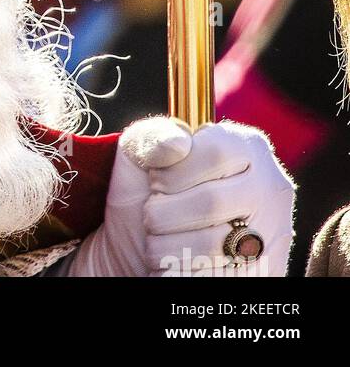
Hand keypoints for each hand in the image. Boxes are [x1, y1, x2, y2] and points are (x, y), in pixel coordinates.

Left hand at [67, 117, 294, 276]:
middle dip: (164, 214)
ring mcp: (273, 233)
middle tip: (151, 217)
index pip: (214, 152)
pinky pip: (222, 276)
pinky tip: (170, 266)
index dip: (172, 171)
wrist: (148, 241)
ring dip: (169, 248)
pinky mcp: (266, 272)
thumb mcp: (142, 152)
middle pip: (212, 202)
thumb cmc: (149, 190)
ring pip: (216, 246)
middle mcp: (269, 188)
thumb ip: (154, 137)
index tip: (154, 183)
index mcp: (246, 147)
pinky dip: (184, 272)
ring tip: (156, 244)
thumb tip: (178, 144)